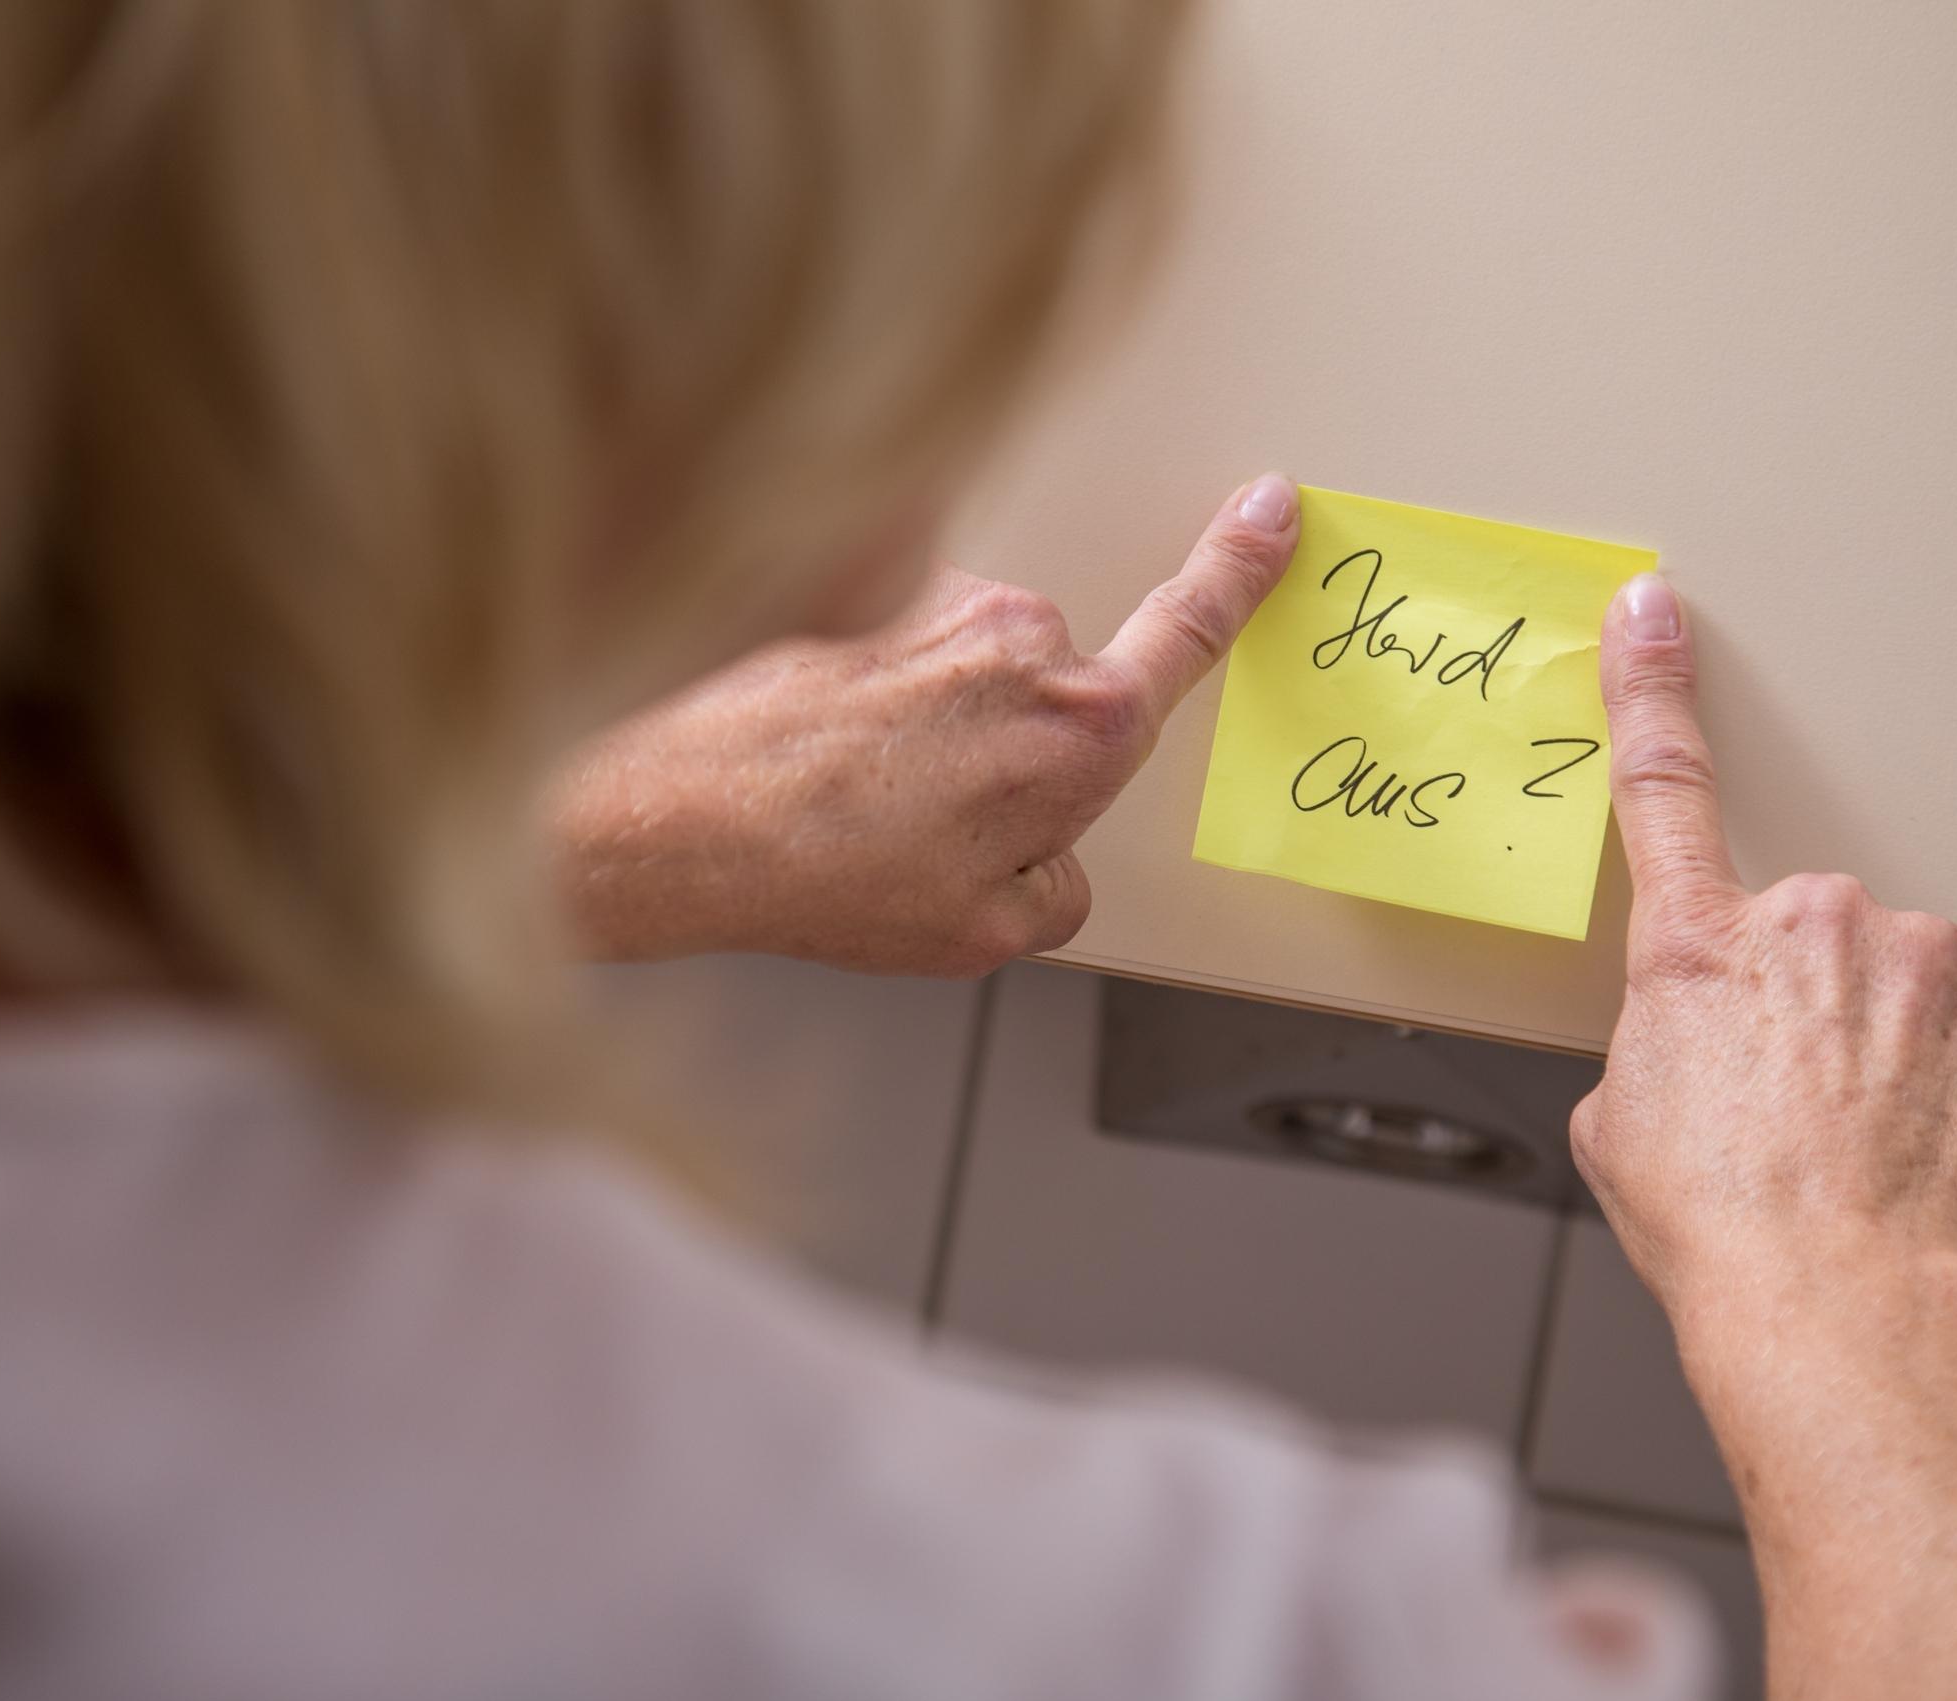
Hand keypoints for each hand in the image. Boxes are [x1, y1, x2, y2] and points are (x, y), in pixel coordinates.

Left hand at [553, 475, 1301, 975]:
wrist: (687, 811)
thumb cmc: (829, 869)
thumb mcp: (988, 930)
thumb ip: (1057, 885)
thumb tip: (1043, 856)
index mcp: (1080, 727)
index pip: (1189, 630)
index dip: (1240, 570)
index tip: (1270, 513)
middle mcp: (1019, 638)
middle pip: (1049, 690)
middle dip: (1007, 750)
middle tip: (926, 824)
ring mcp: (935, 600)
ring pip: (961, 670)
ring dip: (924, 723)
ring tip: (851, 795)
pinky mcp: (860, 583)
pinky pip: (891, 645)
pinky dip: (863, 693)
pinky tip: (814, 751)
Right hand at [1568, 573, 1956, 1331]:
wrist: (1841, 1304)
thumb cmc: (1725, 1229)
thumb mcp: (1619, 1126)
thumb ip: (1656, 1041)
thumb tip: (1691, 1048)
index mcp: (1694, 948)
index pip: (1662, 786)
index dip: (1650, 688)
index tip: (1651, 615)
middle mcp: (1808, 923)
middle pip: (1806, 934)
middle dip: (1804, 999)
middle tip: (1794, 1101)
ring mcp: (1919, 956)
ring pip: (1898, 976)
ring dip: (1887, 1035)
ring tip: (1866, 1135)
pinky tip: (1929, 1131)